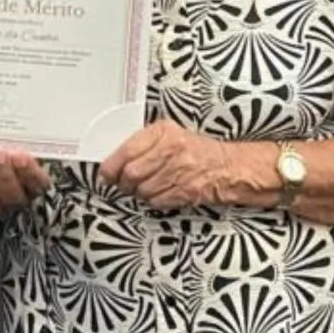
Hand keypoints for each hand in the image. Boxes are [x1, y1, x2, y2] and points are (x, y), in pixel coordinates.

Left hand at [101, 120, 231, 210]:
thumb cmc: (195, 150)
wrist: (227, 167)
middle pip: (132, 173)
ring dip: (136, 193)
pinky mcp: (186, 192)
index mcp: (163, 131)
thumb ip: (143, 141)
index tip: (106, 172)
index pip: (127, 150)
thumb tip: (115, 157)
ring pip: (142, 189)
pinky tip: (154, 193)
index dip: (111, 165)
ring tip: (139, 187)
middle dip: (122, 182)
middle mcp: (172, 150)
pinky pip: (156, 201)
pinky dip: (151, 200)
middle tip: (120, 183)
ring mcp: (180, 172)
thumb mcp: (169, 133)